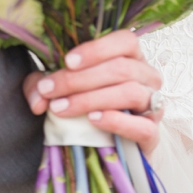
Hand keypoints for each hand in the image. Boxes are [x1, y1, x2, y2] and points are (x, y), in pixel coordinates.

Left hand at [22, 31, 162, 156]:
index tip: (67, 62)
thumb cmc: (88, 111)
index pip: (125, 41)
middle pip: (122, 68)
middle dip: (80, 79)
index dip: (97, 49)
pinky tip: (92, 120)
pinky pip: (142, 126)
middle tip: (50, 91)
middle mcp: (148, 78)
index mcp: (131, 58)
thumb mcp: (61, 92)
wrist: (112, 151)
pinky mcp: (152, 135)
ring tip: (61, 109)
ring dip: (91, 99)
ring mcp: (153, 106)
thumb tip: (38, 98)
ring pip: (130, 93)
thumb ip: (43, 87)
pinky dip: (116, 121)